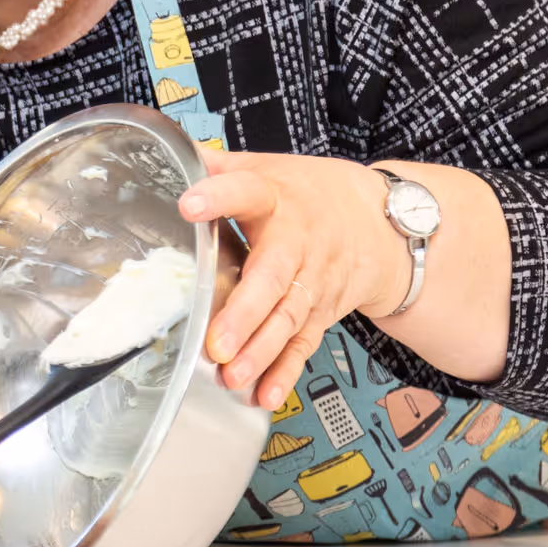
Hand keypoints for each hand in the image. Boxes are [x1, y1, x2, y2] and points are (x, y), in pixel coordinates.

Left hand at [178, 150, 402, 409]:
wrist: (382, 221)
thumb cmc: (308, 194)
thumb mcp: (267, 168)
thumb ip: (218, 167)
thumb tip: (165, 152)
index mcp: (276, 198)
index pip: (247, 192)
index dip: (219, 196)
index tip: (189, 204)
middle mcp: (298, 243)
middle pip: (272, 278)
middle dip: (245, 312)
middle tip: (216, 340)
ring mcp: (314, 282)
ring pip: (288, 319)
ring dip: (260, 351)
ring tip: (231, 374)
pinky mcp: (322, 312)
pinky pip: (303, 345)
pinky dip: (285, 373)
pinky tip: (263, 394)